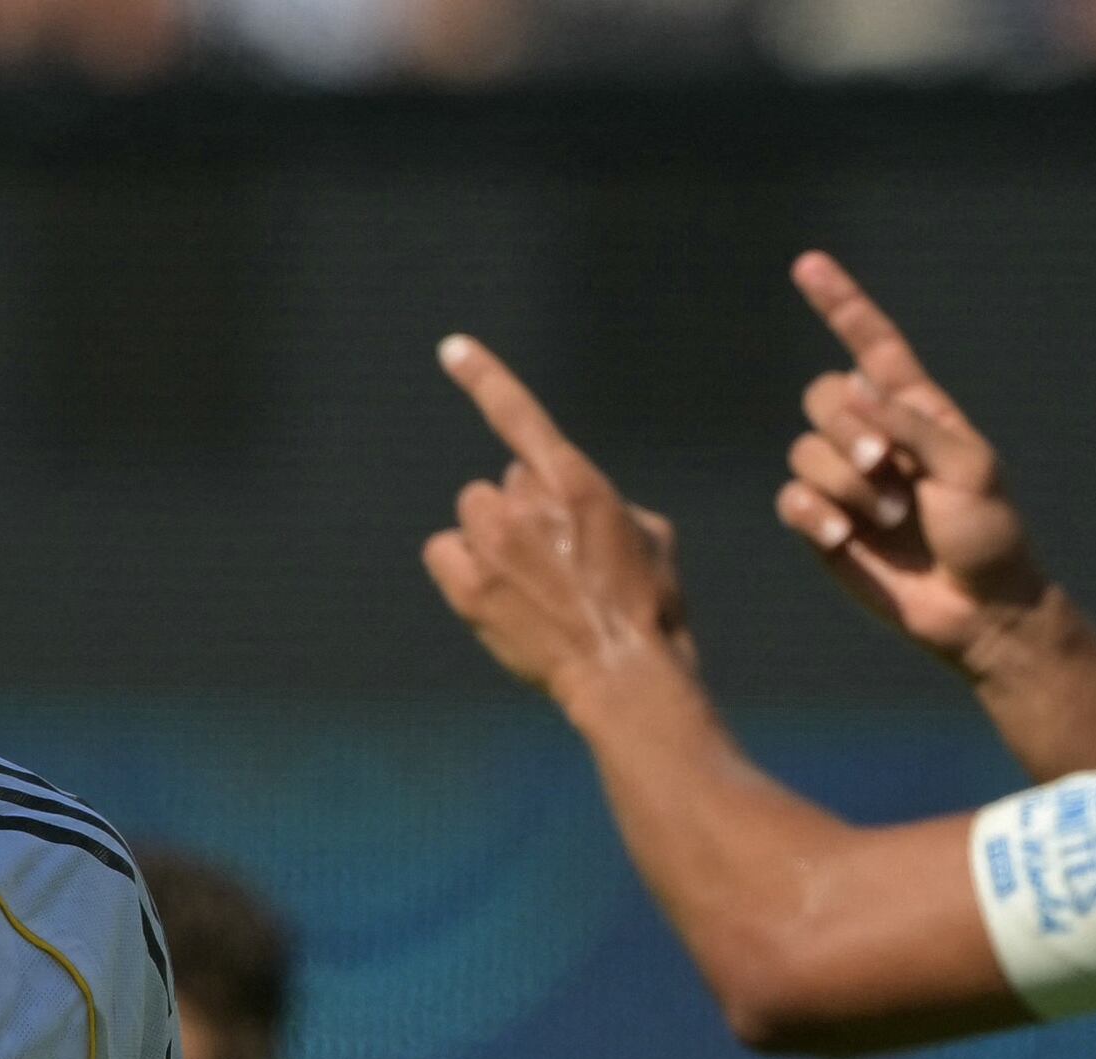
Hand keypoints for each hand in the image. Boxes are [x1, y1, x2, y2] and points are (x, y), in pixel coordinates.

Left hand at [422, 335, 695, 708]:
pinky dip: (462, 566)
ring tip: (529, 580)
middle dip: (524, 509)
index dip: (483, 376)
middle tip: (557, 558)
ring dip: (493, 537)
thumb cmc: (652, 608)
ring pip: (473, 515)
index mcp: (576, 482)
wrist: (626, 674)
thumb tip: (571, 510)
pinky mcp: (470, 590)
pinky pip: (444, 551)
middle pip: (503, 484)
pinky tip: (494, 591)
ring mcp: (494, 548)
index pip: (518, 415)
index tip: (451, 348)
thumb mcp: (650, 537)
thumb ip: (601, 504)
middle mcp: (527, 505)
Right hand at [776, 252, 1046, 678]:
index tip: (807, 265)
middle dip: (845, 428)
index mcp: (916, 410)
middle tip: (887, 468)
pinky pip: (791, 499)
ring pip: (803, 450)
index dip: (841, 304)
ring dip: (843, 483)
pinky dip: (814, 514)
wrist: (979, 610)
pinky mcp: (825, 526)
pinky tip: (843, 538)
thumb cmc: (990, 534)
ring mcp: (847, 482)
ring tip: (887, 519)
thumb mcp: (970, 467)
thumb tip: (853, 393)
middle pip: (822, 396)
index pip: (873, 344)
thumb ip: (912, 424)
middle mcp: (874, 437)